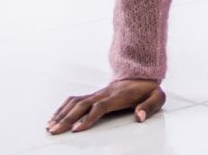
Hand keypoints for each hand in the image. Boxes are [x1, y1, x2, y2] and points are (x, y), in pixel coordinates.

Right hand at [46, 79, 164, 134]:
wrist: (143, 75)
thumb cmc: (149, 90)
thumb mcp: (157, 97)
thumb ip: (150, 106)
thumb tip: (140, 116)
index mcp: (118, 96)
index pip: (100, 106)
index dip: (88, 118)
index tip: (77, 129)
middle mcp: (104, 94)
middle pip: (82, 105)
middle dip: (67, 119)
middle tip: (54, 131)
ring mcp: (97, 93)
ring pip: (76, 102)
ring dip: (62, 114)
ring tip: (50, 127)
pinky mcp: (93, 95)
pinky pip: (75, 100)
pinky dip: (63, 108)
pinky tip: (54, 117)